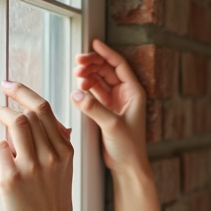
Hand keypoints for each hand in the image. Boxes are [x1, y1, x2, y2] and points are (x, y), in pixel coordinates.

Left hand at [0, 81, 77, 210]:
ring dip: (1, 115)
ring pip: (15, 124)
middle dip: (9, 100)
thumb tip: (53, 121)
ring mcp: (31, 166)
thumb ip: (59, 144)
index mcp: (64, 149)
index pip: (44, 109)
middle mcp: (50, 155)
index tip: (10, 85)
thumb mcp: (65, 168)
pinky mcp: (12, 178)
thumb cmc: (55, 200)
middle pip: (29, 113)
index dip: (24, 92)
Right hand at [71, 39, 147, 174]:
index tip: (93, 43)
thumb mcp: (111, 125)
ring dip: (88, 75)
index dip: (106, 53)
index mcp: (134, 93)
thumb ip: (94, 108)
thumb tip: (76, 94)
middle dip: (93, 63)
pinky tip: (79, 87)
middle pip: (108, 70)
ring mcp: (116, 102)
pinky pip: (96, 92)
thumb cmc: (128, 147)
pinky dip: (87, 88)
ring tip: (77, 75)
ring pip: (100, 80)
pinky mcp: (107, 111)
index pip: (119, 65)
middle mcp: (126, 95)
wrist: (128, 166)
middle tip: (77, 63)